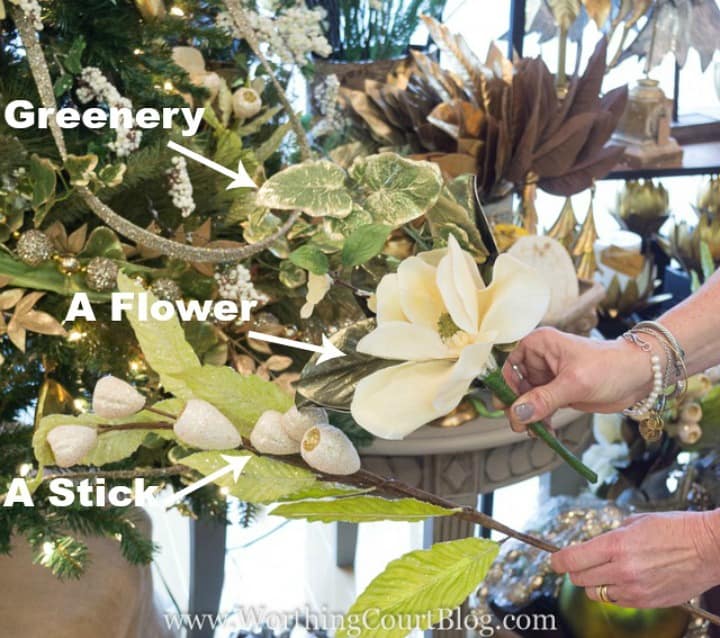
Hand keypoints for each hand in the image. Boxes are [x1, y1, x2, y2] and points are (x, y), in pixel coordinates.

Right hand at [501, 327, 653, 431]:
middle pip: (515, 385)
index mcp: (539, 344)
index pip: (509, 364)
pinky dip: (540, 420)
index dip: (506, 385)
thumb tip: (518, 413)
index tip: (507, 406)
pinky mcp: (558, 392)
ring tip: (534, 433)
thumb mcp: (575, 383)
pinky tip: (545, 432)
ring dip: (528, 417)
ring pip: (526, 399)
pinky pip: (540, 407)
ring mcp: (548, 377)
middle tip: (521, 426)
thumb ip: (544, 399)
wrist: (640, 376)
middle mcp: (540, 359)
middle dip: (517, 406)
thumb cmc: (611, 367)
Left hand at [551, 510, 719, 607]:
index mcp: (616, 544)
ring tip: (606, 570)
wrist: (709, 548)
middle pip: (579, 579)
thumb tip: (596, 544)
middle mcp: (623, 569)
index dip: (557, 560)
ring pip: (596, 593)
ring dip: (594, 583)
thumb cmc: (676, 529)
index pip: (572, 558)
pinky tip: (624, 579)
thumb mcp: (636, 521)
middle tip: (579, 562)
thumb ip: (612, 535)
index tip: (553, 560)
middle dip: (575, 570)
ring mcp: (636, 589)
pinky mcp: (648, 602)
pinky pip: (618, 601)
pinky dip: (615, 592)